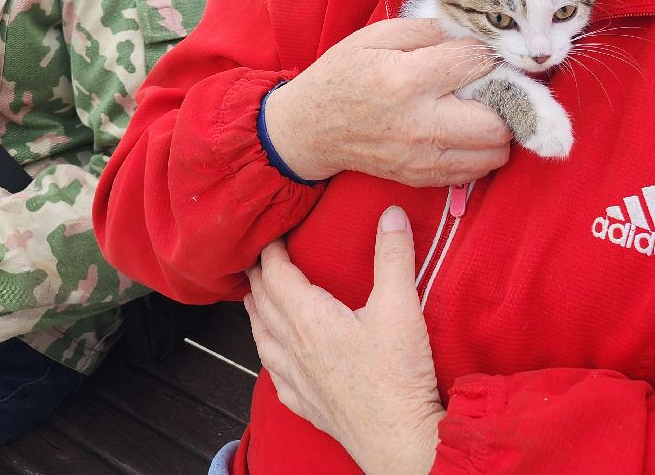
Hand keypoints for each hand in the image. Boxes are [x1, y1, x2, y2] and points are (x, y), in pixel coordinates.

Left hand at [246, 207, 442, 474]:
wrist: (398, 441)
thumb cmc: (397, 375)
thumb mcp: (400, 306)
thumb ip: (393, 255)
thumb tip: (391, 213)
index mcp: (309, 318)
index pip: (276, 276)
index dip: (270, 252)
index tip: (271, 235)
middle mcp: (294, 348)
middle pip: (263, 304)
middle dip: (258, 278)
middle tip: (257, 260)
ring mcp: (297, 380)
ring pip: (262, 340)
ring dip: (255, 315)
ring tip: (253, 300)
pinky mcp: (308, 406)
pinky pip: (275, 378)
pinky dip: (268, 358)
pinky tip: (273, 360)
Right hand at [264, 18, 510, 184]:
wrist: (311, 129)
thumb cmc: (344, 74)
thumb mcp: (377, 36)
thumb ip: (429, 30)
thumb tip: (471, 35)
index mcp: (407, 80)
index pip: (475, 64)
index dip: (486, 52)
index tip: (480, 51)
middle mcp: (421, 124)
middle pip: (498, 121)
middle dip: (503, 98)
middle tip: (490, 85)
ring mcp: (423, 158)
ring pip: (496, 152)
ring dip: (497, 128)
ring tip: (478, 109)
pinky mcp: (423, 178)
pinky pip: (476, 172)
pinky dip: (480, 151)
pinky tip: (463, 131)